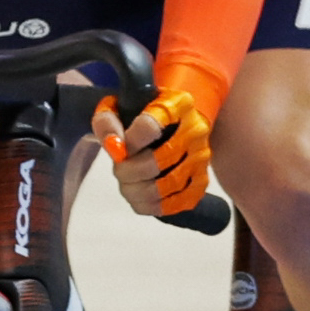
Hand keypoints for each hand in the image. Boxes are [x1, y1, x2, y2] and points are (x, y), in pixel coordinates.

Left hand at [99, 86, 215, 218]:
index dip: (129, 142)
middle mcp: (195, 129)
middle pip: (157, 161)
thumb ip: (107, 122)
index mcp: (176, 104)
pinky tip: (142, 198)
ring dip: (139, 191)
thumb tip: (114, 147)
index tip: (119, 149)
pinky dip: (155, 206)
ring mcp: (201, 156)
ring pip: (168, 185)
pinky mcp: (202, 180)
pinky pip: (179, 202)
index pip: (150, 126)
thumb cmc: (142, 114)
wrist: (176, 122)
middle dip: (129, 172)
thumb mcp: (119, 108)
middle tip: (118, 170)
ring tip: (127, 185)